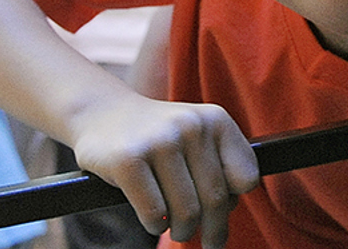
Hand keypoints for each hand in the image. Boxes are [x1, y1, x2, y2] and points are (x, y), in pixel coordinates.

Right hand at [68, 95, 258, 246]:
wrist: (102, 112)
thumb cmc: (158, 137)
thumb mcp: (196, 135)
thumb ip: (219, 166)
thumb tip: (228, 212)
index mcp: (216, 120)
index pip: (245, 177)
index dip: (234, 202)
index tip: (221, 213)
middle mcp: (191, 126)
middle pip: (216, 200)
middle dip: (213, 230)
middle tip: (207, 241)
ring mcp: (159, 141)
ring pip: (187, 212)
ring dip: (183, 231)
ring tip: (177, 229)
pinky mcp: (128, 160)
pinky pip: (155, 213)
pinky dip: (156, 226)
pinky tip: (154, 220)